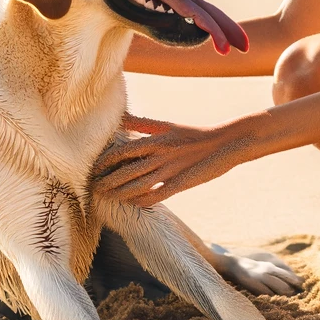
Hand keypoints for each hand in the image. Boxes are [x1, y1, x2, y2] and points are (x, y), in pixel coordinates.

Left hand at [94, 117, 244, 205]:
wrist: (225, 142)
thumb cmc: (194, 133)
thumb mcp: (167, 125)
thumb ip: (142, 123)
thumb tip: (120, 116)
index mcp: (157, 139)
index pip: (123, 151)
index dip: (106, 161)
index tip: (94, 168)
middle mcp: (161, 155)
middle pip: (126, 170)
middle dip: (107, 180)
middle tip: (93, 187)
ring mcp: (171, 170)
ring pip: (138, 185)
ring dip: (119, 192)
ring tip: (106, 197)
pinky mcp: (181, 184)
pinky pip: (156, 196)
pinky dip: (141, 201)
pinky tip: (132, 204)